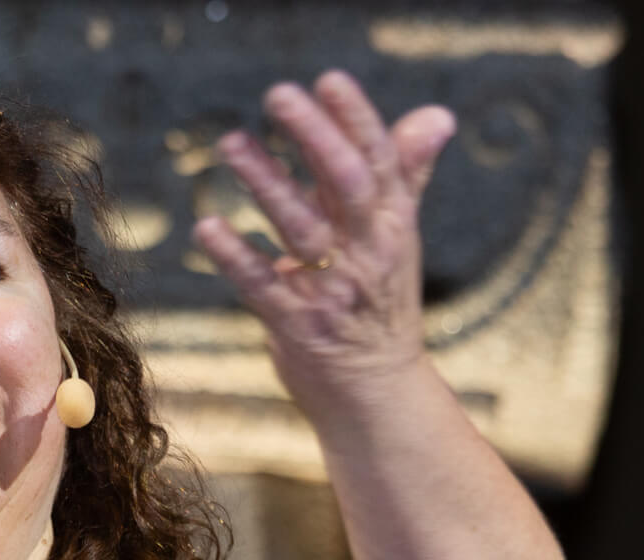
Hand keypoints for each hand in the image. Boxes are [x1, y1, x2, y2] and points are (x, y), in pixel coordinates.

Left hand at [193, 71, 455, 410]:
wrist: (376, 395)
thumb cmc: (378, 308)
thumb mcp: (398, 240)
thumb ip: (407, 177)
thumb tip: (436, 116)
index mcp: (394, 226)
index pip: (380, 162)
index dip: (356, 119)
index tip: (328, 80)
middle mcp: (371, 253)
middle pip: (348, 184)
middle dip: (316, 137)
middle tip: (280, 94)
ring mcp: (335, 291)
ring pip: (302, 228)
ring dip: (266, 182)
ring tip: (232, 143)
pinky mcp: (299, 326)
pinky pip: (263, 285)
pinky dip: (234, 255)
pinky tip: (207, 226)